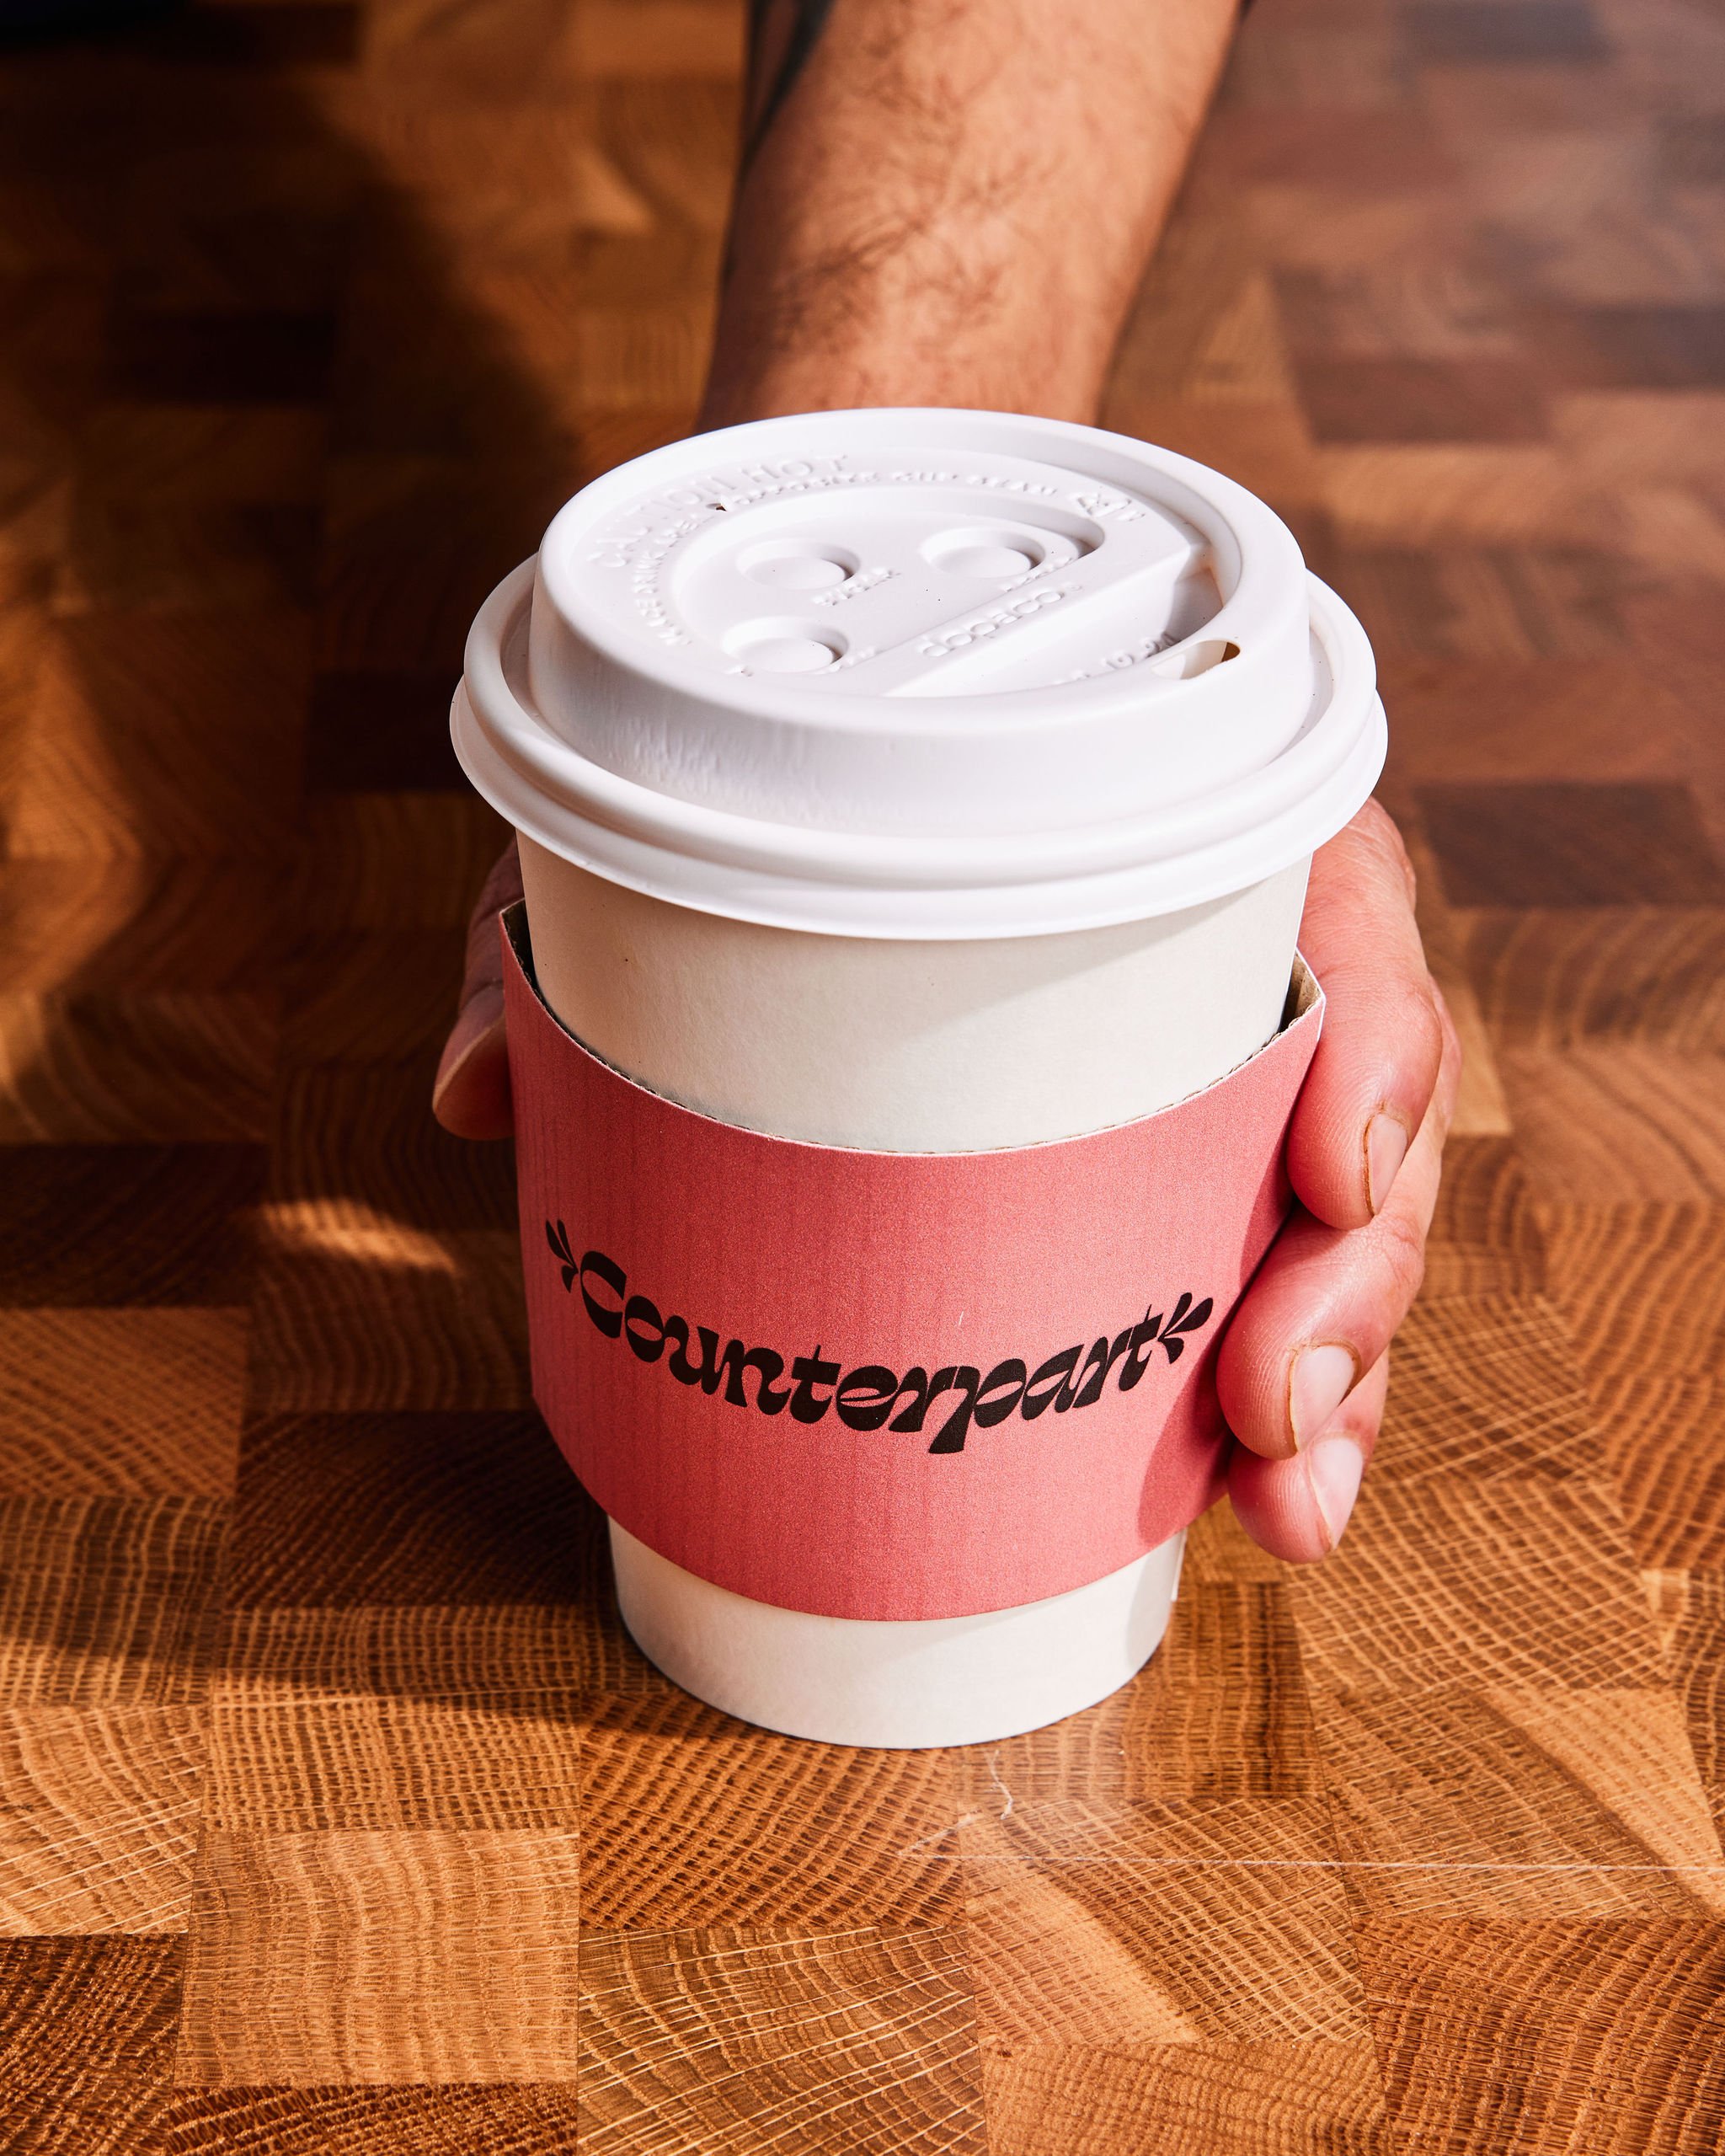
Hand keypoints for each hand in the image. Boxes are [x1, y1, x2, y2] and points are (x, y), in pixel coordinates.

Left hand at [435, 802, 1457, 1566]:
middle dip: (1354, 1274)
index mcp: (1166, 826)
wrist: (817, 813)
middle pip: (1364, 1107)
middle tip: (1269, 1400)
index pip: (1339, 900)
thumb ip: (573, 925)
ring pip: (1345, 1228)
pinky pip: (1273, 1287)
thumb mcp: (676, 842)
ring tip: (1283, 1505)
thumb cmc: (773, 817)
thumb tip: (479, 1091)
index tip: (1327, 1167)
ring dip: (1339, 1377)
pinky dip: (1285, 1407)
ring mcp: (1217, 1087)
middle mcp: (1225, 955)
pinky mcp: (1184, 1190)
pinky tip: (1260, 1508)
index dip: (1372, 1035)